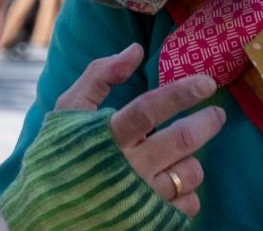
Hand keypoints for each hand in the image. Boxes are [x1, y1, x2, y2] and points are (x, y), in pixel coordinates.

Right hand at [53, 43, 226, 216]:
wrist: (47, 217)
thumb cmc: (60, 156)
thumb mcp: (68, 112)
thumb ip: (99, 76)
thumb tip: (136, 50)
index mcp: (105, 139)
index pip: (149, 109)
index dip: (180, 93)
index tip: (207, 83)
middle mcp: (127, 169)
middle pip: (182, 140)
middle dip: (207, 122)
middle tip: (216, 114)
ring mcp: (140, 200)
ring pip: (188, 172)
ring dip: (191, 160)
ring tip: (177, 156)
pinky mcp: (150, 223)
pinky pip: (187, 206)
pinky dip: (185, 192)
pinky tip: (168, 184)